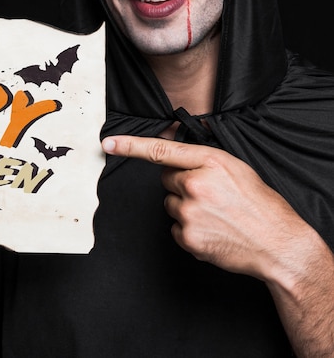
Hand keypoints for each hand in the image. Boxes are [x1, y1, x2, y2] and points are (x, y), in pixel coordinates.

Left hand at [102, 135, 312, 281]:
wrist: (279, 244)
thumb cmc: (259, 204)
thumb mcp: (235, 167)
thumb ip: (201, 158)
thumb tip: (172, 151)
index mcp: (209, 162)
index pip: (162, 150)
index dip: (130, 145)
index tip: (108, 143)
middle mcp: (196, 185)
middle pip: (166, 179)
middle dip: (181, 184)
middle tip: (210, 195)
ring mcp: (190, 213)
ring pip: (169, 204)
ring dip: (185, 207)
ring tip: (214, 214)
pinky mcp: (188, 237)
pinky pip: (175, 227)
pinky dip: (189, 229)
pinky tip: (212, 230)